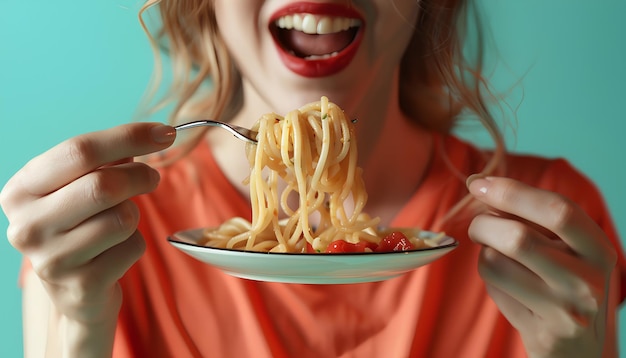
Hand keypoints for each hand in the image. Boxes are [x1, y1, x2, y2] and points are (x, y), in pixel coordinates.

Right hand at [0, 122, 174, 324]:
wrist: (74, 291)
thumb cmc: (79, 225)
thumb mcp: (78, 187)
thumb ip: (107, 159)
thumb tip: (155, 134)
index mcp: (20, 190)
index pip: (80, 151)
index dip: (128, 137)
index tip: (164, 132)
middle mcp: (27, 226)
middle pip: (103, 185)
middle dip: (140, 176)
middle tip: (152, 177)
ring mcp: (51, 260)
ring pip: (122, 218)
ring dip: (134, 215)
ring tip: (121, 222)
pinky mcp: (81, 286)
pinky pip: (133, 247)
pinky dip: (136, 244)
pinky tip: (117, 252)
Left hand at [467, 176, 617, 357]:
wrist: (582, 347)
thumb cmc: (567, 282)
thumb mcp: (569, 248)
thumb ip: (533, 217)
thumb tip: (478, 184)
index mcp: (598, 249)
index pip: (556, 211)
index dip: (512, 192)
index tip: (479, 184)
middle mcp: (586, 281)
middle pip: (517, 238)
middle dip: (483, 224)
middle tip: (478, 226)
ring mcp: (564, 311)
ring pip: (495, 264)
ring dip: (484, 253)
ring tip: (497, 257)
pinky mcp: (541, 332)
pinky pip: (494, 289)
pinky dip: (489, 278)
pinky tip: (506, 283)